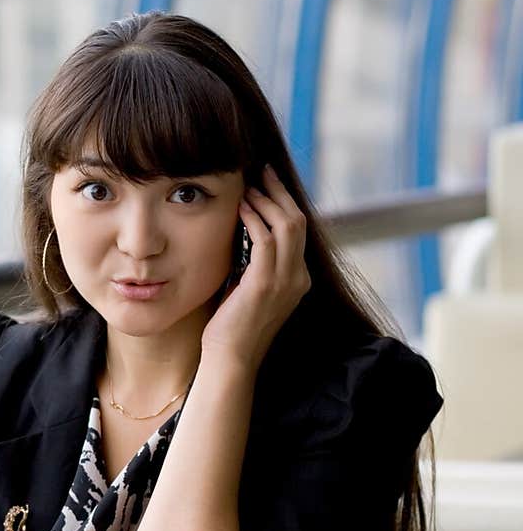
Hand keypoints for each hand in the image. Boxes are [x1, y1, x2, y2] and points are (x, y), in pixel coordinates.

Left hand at [200, 165, 310, 375]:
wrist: (231, 359)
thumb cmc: (233, 325)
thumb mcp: (249, 286)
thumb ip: (254, 261)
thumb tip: (245, 229)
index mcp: (298, 279)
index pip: (300, 231)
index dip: (285, 203)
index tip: (268, 183)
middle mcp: (298, 278)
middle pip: (299, 221)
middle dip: (280, 192)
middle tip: (262, 172)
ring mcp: (286, 282)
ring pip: (287, 225)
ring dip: (267, 201)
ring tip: (250, 185)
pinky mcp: (265, 285)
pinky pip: (267, 240)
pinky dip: (255, 219)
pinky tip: (242, 208)